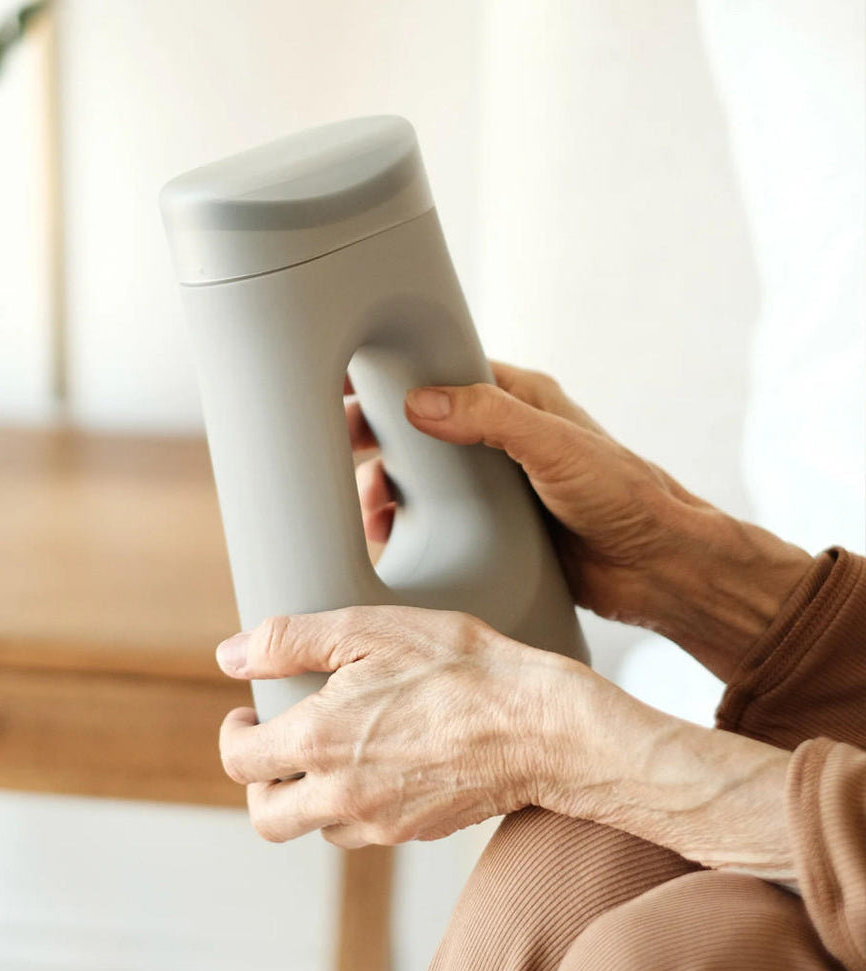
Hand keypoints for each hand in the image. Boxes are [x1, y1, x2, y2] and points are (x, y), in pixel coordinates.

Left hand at [217, 604, 796, 880]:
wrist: (542, 724)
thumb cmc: (459, 667)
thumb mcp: (368, 630)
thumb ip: (288, 640)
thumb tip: (229, 655)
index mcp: (318, 743)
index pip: (240, 762)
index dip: (233, 735)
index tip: (245, 714)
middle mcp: (341, 796)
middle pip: (266, 819)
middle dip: (258, 785)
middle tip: (275, 746)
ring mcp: (380, 823)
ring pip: (316, 828)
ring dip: (308, 797)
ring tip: (331, 749)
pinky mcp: (415, 833)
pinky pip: (364, 832)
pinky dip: (354, 806)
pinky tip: (379, 762)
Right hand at [348, 362, 811, 680]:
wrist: (660, 569)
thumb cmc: (626, 496)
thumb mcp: (555, 448)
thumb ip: (491, 419)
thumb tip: (422, 401)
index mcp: (518, 401)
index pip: (441, 374)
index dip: (393, 379)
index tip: (349, 390)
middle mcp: (501, 439)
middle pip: (419, 427)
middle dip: (377, 439)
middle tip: (336, 452)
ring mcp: (494, 486)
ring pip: (422, 478)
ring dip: (388, 489)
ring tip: (368, 510)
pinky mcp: (493, 529)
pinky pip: (436, 520)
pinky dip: (408, 527)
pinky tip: (391, 539)